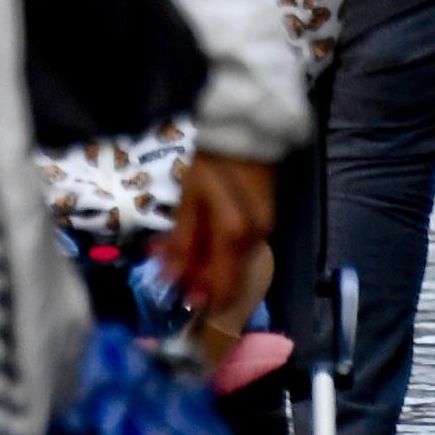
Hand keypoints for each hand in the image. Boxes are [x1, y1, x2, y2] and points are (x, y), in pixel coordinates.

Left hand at [156, 154, 277, 311]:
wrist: (247, 134)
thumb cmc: (212, 164)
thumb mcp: (190, 199)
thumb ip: (182, 241)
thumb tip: (170, 278)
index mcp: (235, 236)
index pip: (222, 286)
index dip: (201, 300)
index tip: (178, 300)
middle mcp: (255, 241)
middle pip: (230, 280)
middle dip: (201, 284)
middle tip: (172, 276)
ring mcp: (263, 234)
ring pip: (235, 267)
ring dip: (208, 270)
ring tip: (179, 257)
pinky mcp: (264, 225)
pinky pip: (240, 252)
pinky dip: (219, 255)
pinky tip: (199, 245)